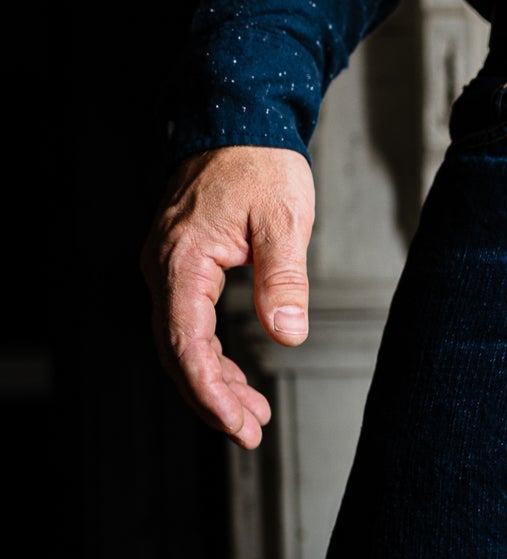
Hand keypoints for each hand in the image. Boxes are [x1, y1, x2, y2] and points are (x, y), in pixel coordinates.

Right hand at [141, 145, 316, 449]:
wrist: (239, 124)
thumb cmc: (259, 166)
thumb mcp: (283, 221)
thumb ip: (285, 278)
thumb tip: (288, 333)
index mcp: (182, 260)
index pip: (187, 343)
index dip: (210, 390)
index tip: (237, 423)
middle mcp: (166, 268)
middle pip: (179, 351)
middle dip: (213, 398)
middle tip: (249, 433)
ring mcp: (171, 268)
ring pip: (183, 342)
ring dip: (214, 383)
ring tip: (251, 418)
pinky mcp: (184, 267)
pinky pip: (191, 323)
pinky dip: (213, 357)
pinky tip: (238, 380)